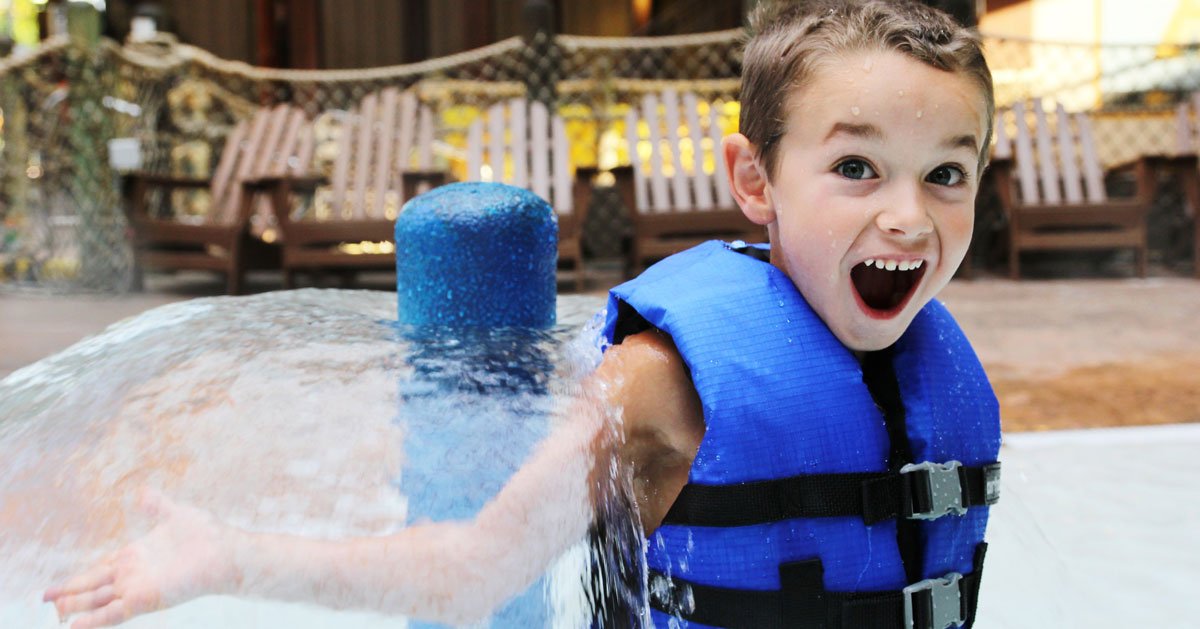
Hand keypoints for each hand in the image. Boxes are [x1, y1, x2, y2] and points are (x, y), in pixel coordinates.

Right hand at [43, 489, 239, 628]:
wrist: (226, 551)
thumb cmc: (207, 534)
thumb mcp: (174, 514)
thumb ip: (155, 506)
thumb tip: (141, 493)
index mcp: (137, 555)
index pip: (101, 568)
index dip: (80, 576)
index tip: (61, 585)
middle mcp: (134, 574)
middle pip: (94, 586)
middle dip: (69, 592)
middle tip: (45, 599)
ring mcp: (138, 587)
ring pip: (98, 601)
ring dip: (76, 607)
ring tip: (54, 613)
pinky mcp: (146, 599)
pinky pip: (114, 613)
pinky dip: (94, 620)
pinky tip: (74, 627)